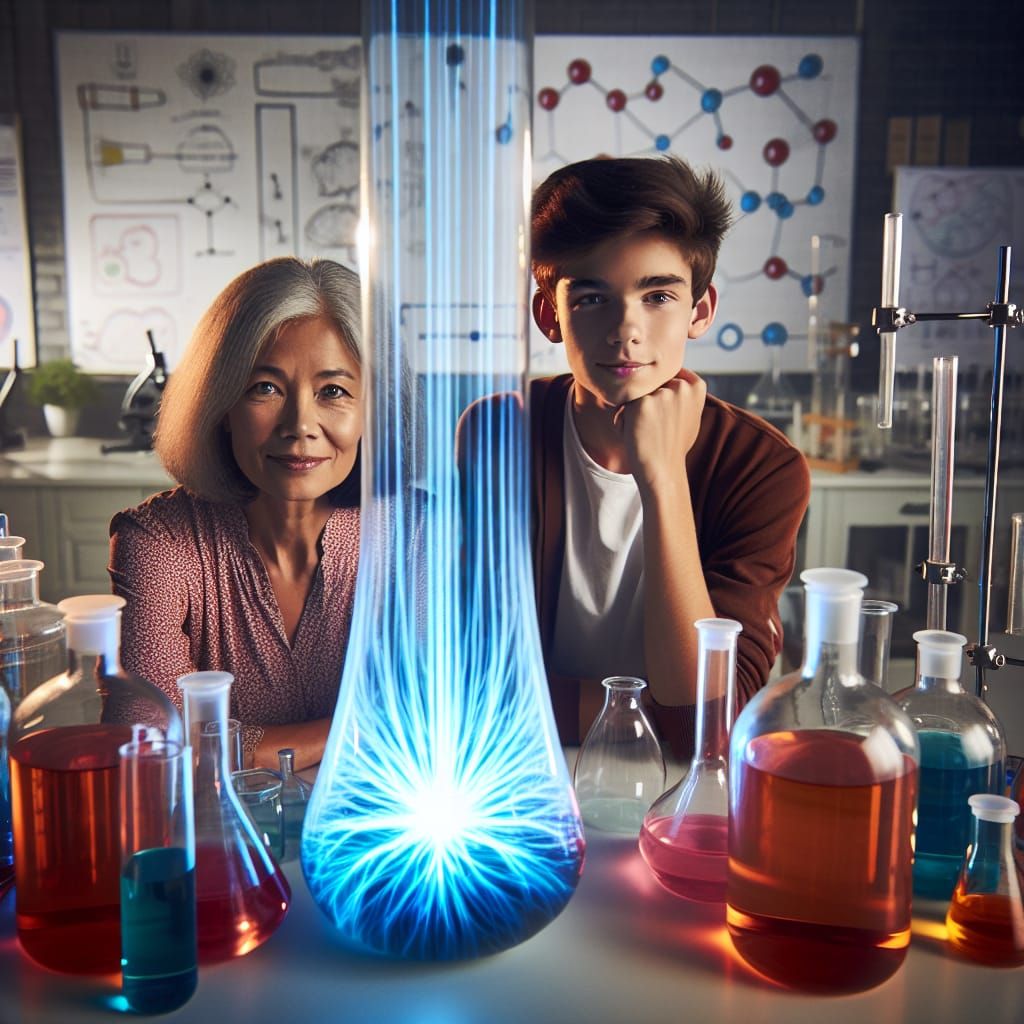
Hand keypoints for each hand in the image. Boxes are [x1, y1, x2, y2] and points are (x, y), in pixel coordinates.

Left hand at [615, 368, 705, 493]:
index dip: (662, 393)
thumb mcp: (690, 414)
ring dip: (634, 410)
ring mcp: (661, 393)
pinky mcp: (641, 403)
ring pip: (637, 394)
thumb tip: (677, 376)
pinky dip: (623, 419)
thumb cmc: (673, 445)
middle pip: (651, 384)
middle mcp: (680, 386)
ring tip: (647, 430)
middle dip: (648, 401)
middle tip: (656, 427)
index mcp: (695, 387)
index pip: (669, 375)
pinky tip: (636, 434)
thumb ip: (683, 393)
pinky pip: (623, 404)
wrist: (662, 470)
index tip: (665, 414)